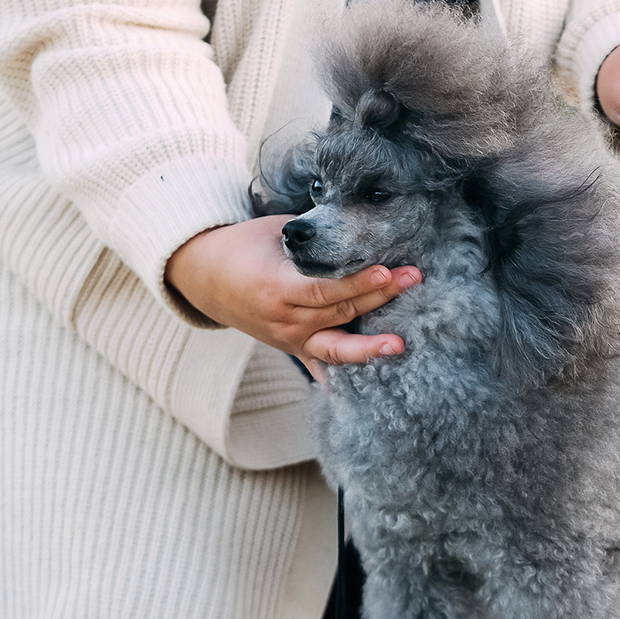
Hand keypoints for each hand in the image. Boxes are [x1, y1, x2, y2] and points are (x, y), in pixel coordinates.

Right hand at [165, 215, 420, 381]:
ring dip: (370, 346)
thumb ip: (314, 240)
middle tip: (414, 279)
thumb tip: (357, 229)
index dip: (358, 283)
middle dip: (380, 296)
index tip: (388, 272)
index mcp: (276, 286)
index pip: (325, 289)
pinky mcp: (293, 349)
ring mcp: (288, 340)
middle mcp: (283, 319)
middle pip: (339, 312)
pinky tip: (368, 390)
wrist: (205, 277)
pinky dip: (340, 379)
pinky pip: (320, 367)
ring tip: (401, 344)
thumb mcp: (274, 232)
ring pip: (336, 346)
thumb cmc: (243, 246)